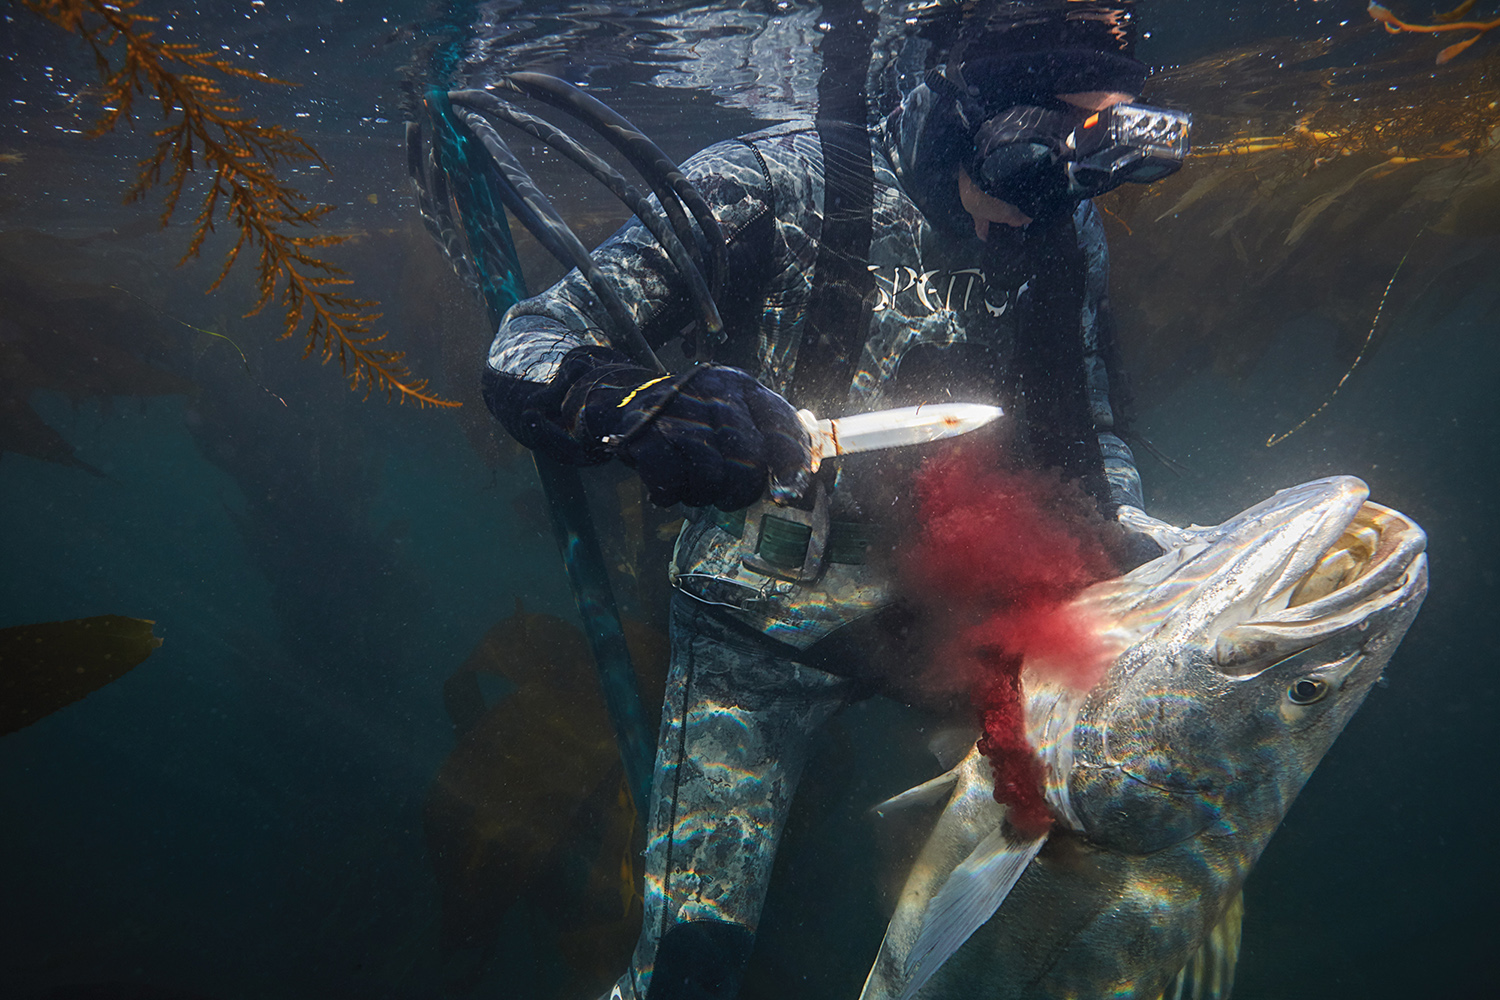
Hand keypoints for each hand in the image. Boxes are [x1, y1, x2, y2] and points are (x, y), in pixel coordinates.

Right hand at [565, 360, 810, 509]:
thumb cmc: (693, 419)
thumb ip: (770, 440)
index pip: (781, 425)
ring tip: (691, 483)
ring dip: (702, 493)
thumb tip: (794, 486)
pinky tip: (668, 486)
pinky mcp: (643, 433)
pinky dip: (670, 494)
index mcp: (740, 386)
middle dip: (739, 491)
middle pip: (748, 463)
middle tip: (725, 492)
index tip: (785, 496)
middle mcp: (711, 391)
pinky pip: (671, 483)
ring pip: (711, 477)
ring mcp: (676, 410)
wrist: (626, 399)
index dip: (790, 466)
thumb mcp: (734, 414)